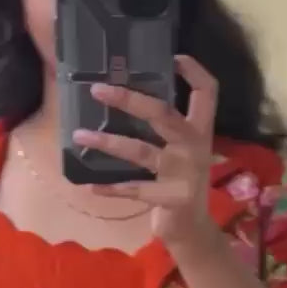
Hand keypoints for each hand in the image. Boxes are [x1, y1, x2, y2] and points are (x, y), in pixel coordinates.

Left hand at [72, 55, 218, 252]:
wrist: (193, 230)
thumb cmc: (180, 183)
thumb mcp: (181, 152)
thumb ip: (164, 129)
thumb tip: (125, 97)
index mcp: (200, 131)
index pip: (207, 92)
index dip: (195, 71)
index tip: (174, 56)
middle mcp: (195, 147)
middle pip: (164, 115)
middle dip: (130, 100)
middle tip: (98, 90)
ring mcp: (184, 173)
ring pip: (141, 151)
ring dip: (107, 142)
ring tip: (79, 134)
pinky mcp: (171, 197)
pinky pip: (134, 189)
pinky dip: (111, 187)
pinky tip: (90, 185)